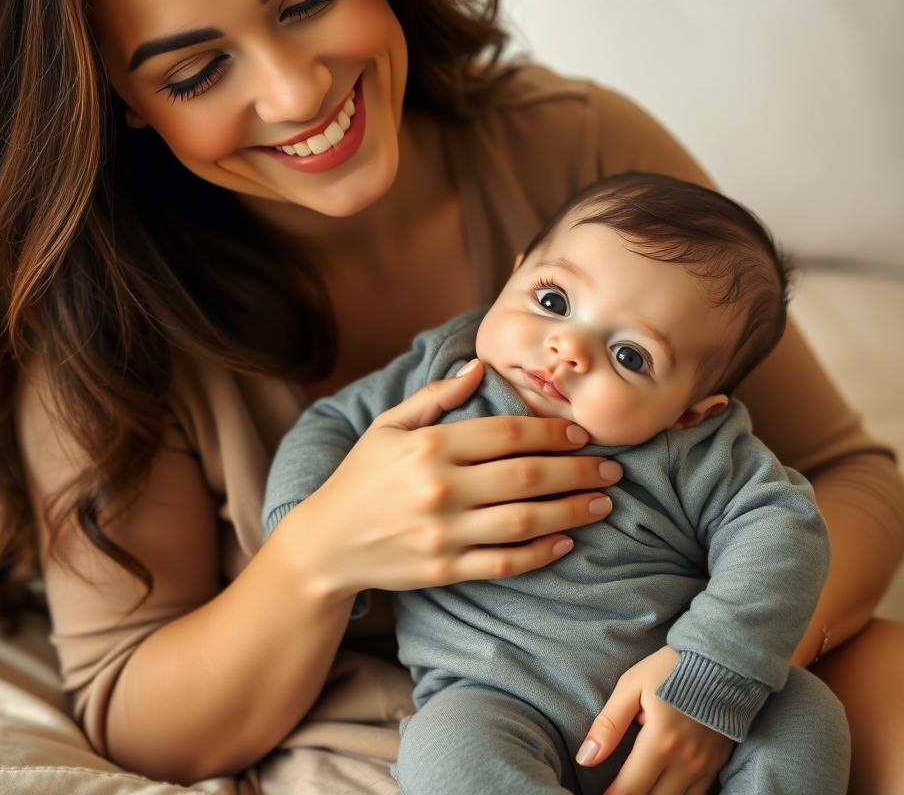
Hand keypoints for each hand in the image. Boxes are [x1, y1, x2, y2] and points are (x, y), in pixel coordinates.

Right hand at [286, 360, 621, 600]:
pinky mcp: (445, 570)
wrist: (326, 543)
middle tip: (611, 468)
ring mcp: (444, 533)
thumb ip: (435, 397)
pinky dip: (541, 553)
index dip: (551, 431)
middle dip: (578, 470)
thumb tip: (477, 367)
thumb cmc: (359, 477)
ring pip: (526, 521)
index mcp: (430, 447)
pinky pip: (505, 563)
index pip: (508, 434)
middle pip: (528, 476)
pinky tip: (567, 541)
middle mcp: (441, 489)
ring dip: (572, 511)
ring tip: (603, 502)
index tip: (580, 433)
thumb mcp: (388, 426)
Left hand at [578, 646, 734, 794]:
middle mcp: (685, 762)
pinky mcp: (717, 764)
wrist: (721, 660)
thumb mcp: (632, 686)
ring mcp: (705, 767)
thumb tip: (586, 758)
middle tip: (615, 791)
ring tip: (638, 790)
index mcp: (660, 743)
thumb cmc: (671, 669)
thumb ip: (609, 724)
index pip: (630, 788)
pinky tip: (663, 789)